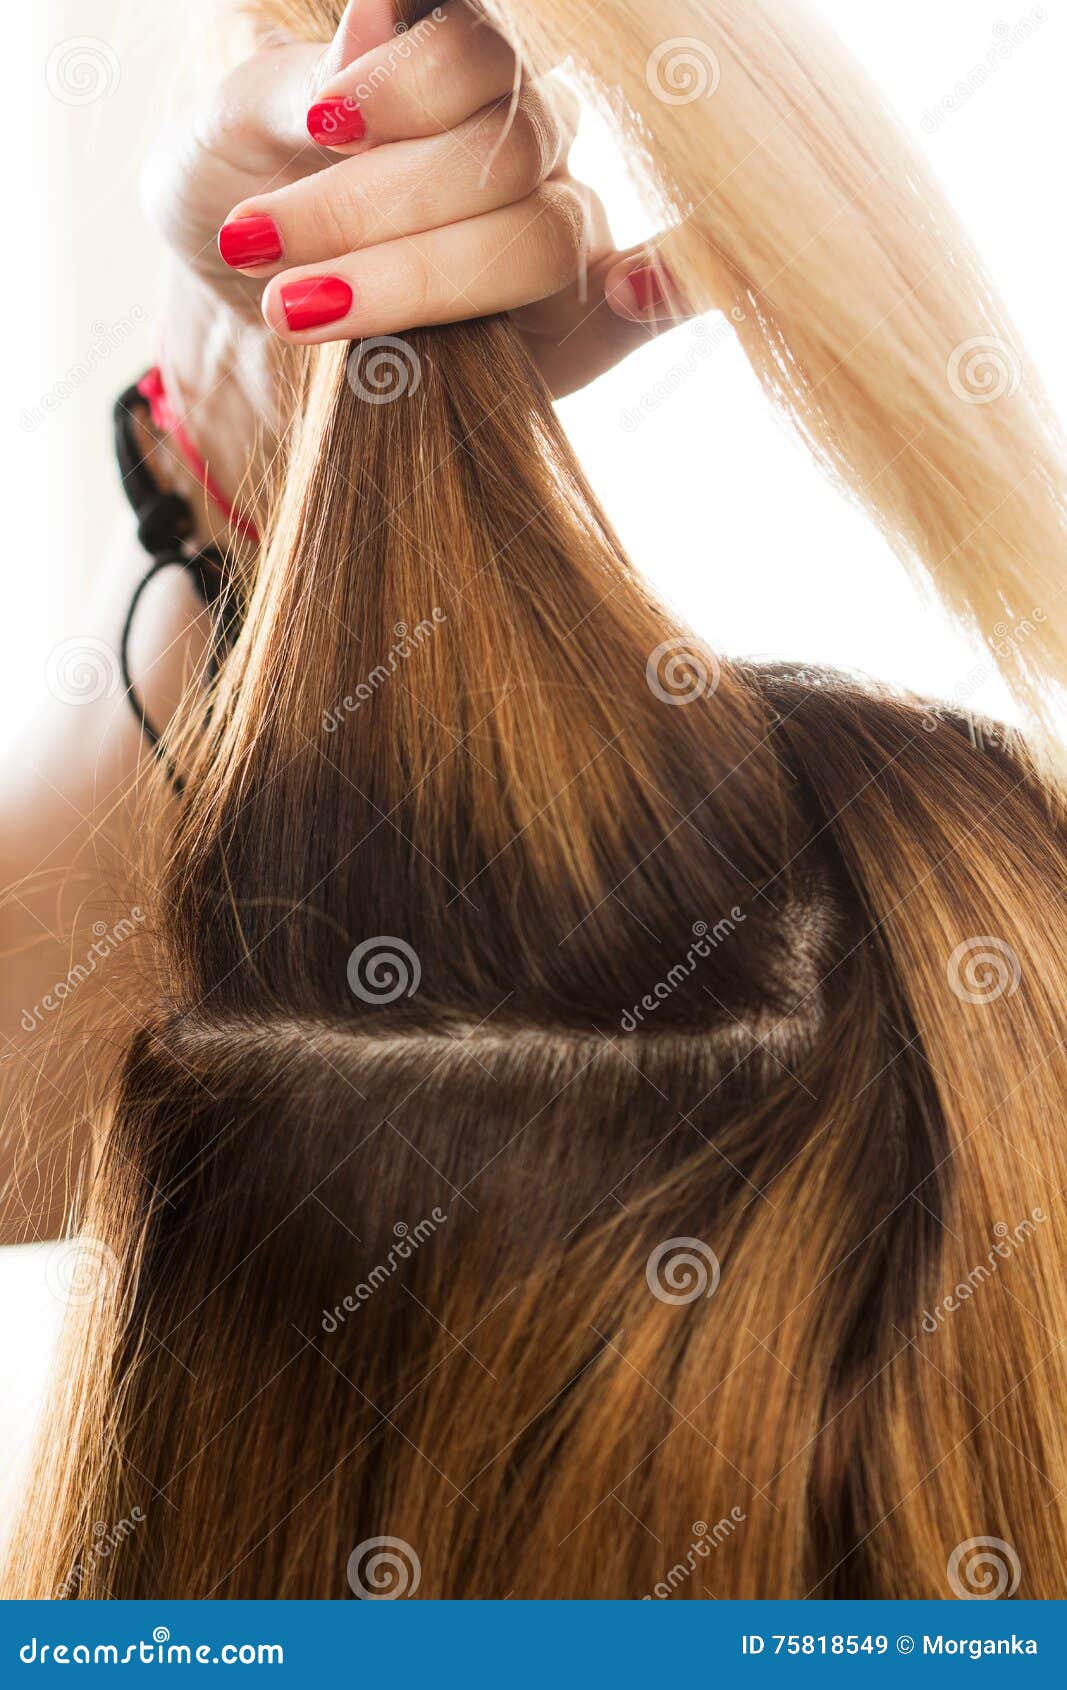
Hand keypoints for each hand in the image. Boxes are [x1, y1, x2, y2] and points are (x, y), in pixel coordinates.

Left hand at [145, 0, 690, 422]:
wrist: (231, 320)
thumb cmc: (235, 197)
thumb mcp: (231, 129)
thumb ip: (298, 81)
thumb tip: (382, 15)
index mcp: (454, 71)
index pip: (483, 54)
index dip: (414, 83)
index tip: (321, 124)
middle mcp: (525, 142)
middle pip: (507, 155)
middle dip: (375, 206)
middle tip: (259, 243)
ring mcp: (556, 234)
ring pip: (540, 240)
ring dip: (419, 280)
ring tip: (294, 309)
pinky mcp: (571, 333)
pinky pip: (642, 310)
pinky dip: (662, 293)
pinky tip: (638, 287)